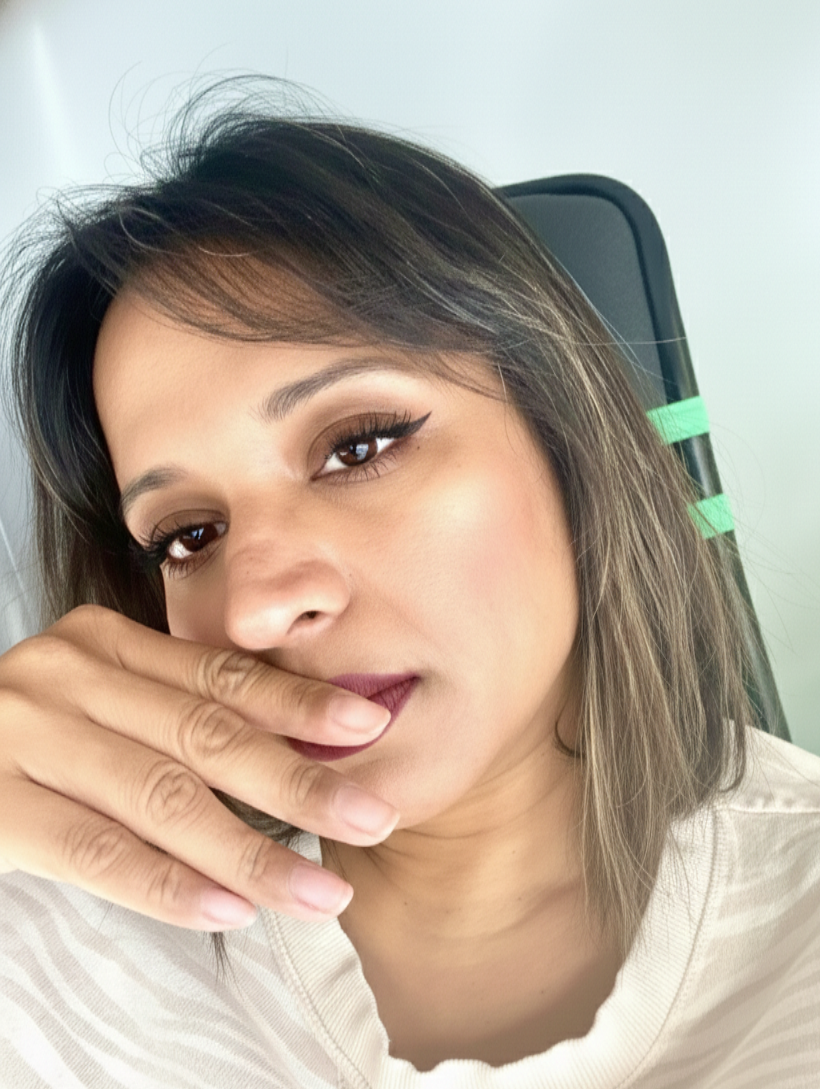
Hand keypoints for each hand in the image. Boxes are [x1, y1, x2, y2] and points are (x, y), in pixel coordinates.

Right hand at [0, 604, 398, 929]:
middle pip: (204, 735)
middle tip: (373, 816)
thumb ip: (171, 713)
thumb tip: (294, 754)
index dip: (298, 706)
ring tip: (317, 891)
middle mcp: (65, 675)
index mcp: (103, 642)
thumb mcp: (99, 703)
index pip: (219, 677)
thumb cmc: (30, 740)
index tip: (369, 730)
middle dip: (298, 781)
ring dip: (250, 850)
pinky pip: (94, 850)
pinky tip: (228, 908)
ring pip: (161, 797)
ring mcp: (22, 734)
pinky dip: (166, 881)